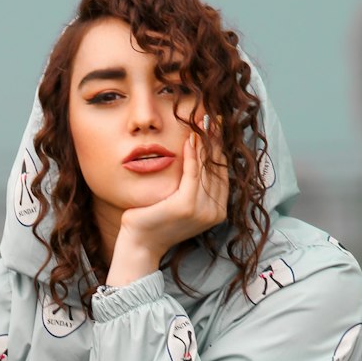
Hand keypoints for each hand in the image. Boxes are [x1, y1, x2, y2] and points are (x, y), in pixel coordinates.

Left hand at [114, 124, 229, 267]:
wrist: (140, 243)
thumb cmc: (156, 221)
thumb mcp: (181, 202)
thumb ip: (195, 186)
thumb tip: (199, 157)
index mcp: (217, 212)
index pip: (221, 173)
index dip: (220, 149)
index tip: (217, 128)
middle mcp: (215, 212)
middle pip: (217, 168)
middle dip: (215, 140)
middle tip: (214, 117)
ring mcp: (202, 211)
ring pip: (206, 168)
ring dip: (205, 142)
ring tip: (203, 122)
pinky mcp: (186, 206)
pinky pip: (191, 173)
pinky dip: (192, 154)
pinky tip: (190, 138)